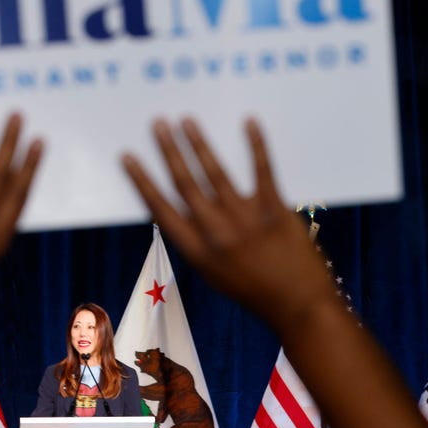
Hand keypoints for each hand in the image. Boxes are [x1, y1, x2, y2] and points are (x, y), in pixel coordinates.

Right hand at [121, 117, 337, 332]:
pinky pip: (262, 170)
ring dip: (199, 143)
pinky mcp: (275, 210)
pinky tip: (249, 122)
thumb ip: (197, 241)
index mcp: (196, 251)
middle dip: (169, 150)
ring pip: (216, 172)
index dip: (142, 180)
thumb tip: (181, 206)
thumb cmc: (254, 290)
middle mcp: (216, 233)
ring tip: (187, 120)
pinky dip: (256, 144)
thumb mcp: (213, 273)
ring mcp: (246, 220)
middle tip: (159, 123)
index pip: (160, 209)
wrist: (299, 306)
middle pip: (185, 183)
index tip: (128, 156)